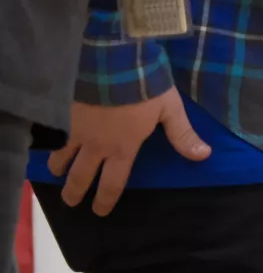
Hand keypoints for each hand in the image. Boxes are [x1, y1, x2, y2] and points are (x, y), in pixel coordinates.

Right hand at [48, 91, 209, 215]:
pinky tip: (49, 143)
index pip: (113, 182)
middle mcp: (96, 145)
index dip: (106, 199)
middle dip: (75, 192)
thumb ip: (183, 135)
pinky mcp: (64, 114)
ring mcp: (76, 130)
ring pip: (62, 157)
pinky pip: (54, 135)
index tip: (100, 211)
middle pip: (81, 176)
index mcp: (123, 148)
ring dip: (59, 168)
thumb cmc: (145, 85)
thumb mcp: (170, 109)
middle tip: (71, 202)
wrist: (113, 61)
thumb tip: (203, 156)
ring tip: (56, 173)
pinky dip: (51, 143)